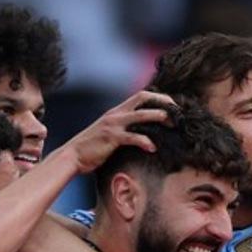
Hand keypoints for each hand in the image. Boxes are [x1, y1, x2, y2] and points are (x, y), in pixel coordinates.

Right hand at [60, 90, 175, 172]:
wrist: (73, 156)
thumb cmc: (92, 147)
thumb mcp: (110, 133)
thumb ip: (125, 129)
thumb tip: (143, 132)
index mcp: (117, 111)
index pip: (141, 96)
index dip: (159, 98)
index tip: (173, 107)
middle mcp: (116, 114)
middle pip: (143, 98)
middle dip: (163, 103)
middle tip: (178, 113)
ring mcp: (113, 124)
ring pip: (140, 115)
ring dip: (158, 117)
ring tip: (173, 124)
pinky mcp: (111, 137)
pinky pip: (132, 137)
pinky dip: (145, 142)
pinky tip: (153, 148)